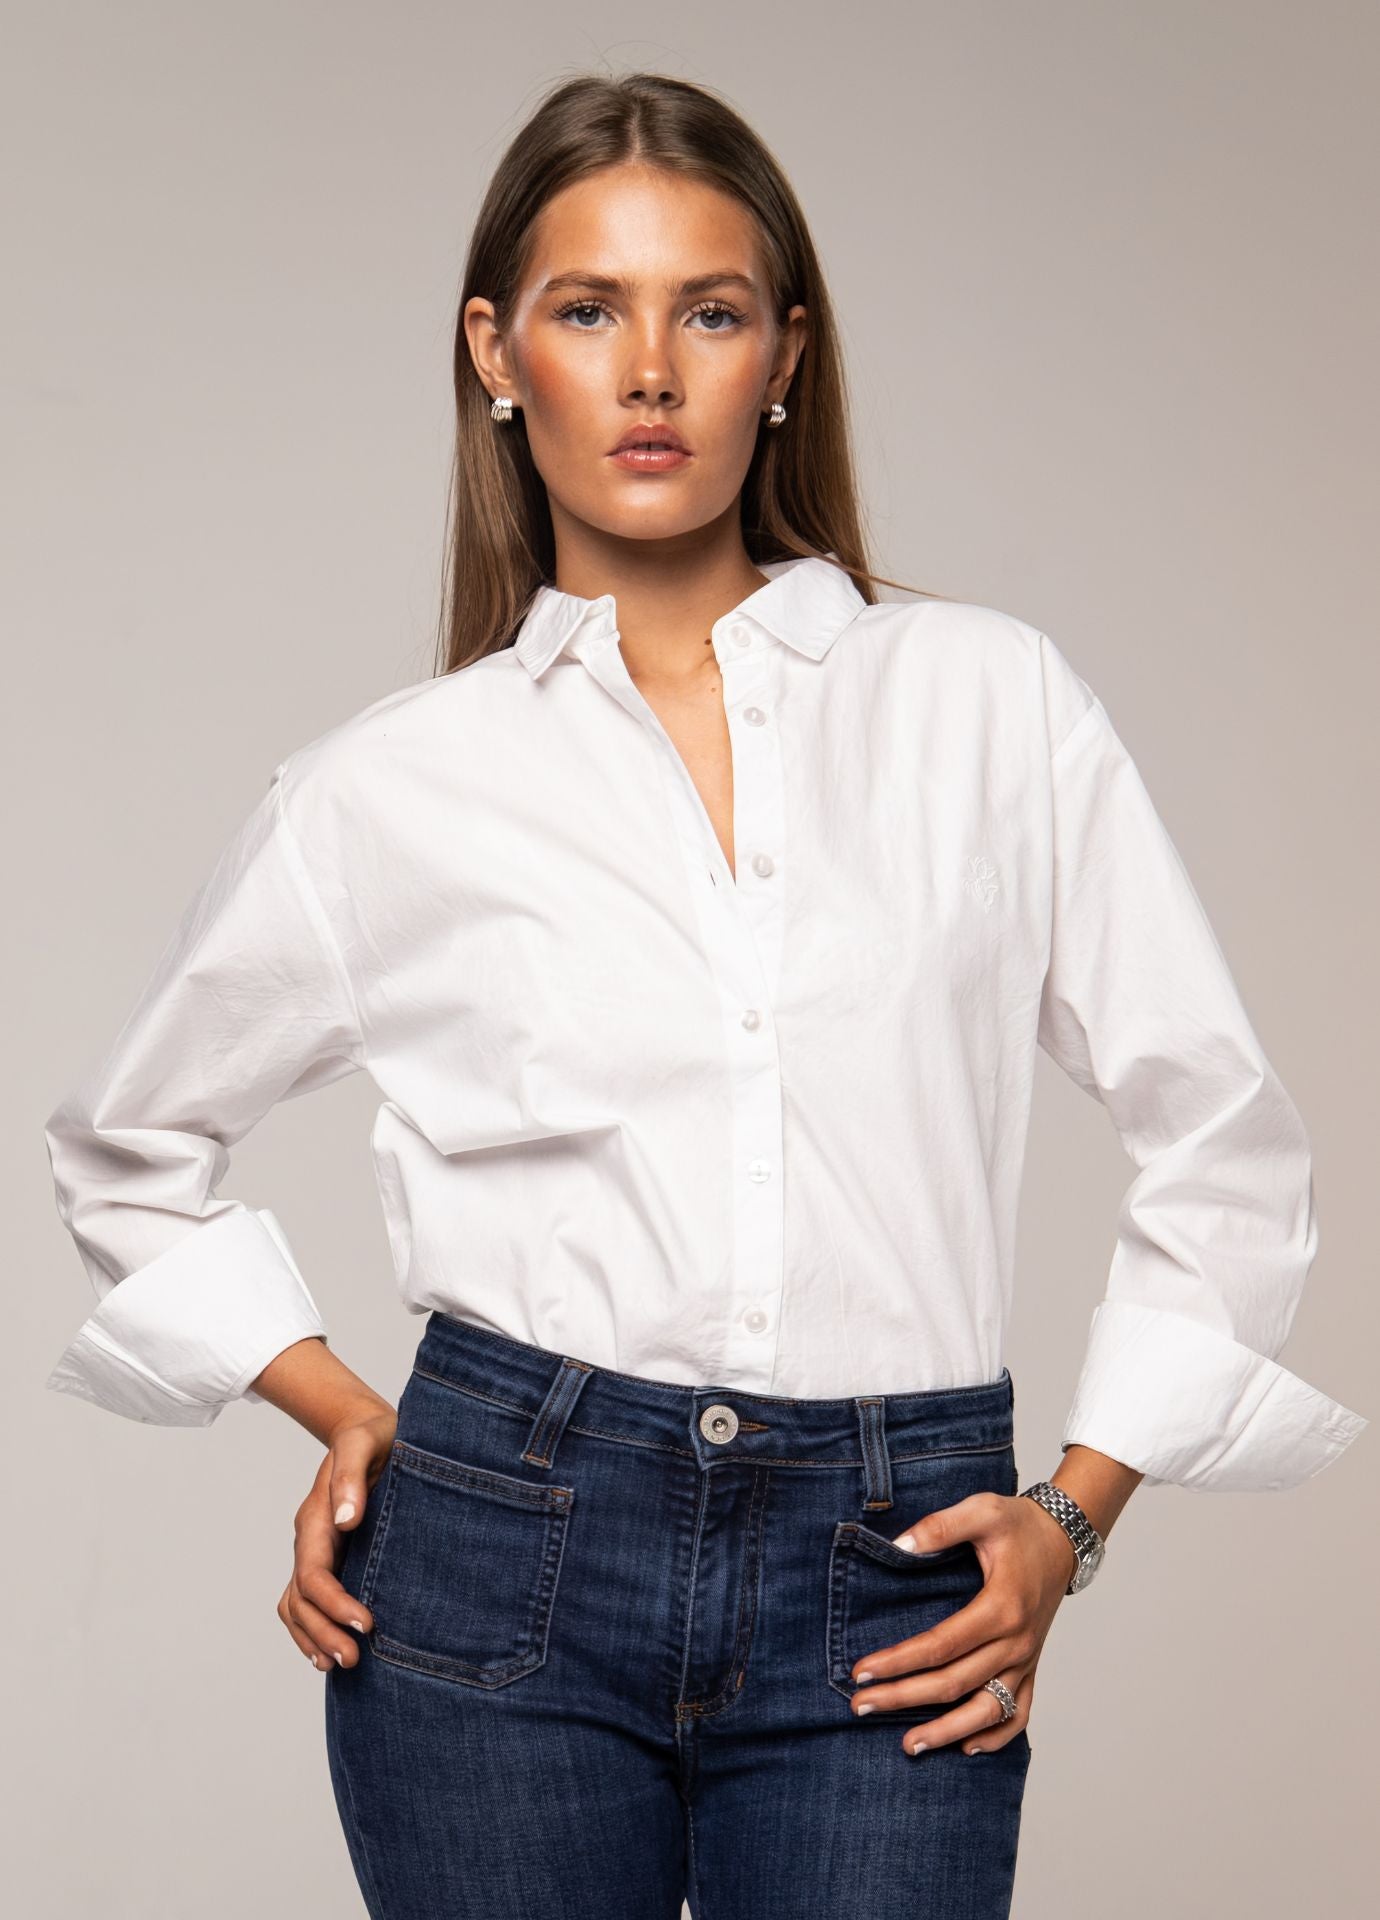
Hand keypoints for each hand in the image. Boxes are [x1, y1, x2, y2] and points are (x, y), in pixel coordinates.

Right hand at [277, 1401, 396, 1671]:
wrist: (369, 1428)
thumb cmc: (374, 1434)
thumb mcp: (365, 1441)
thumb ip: (352, 1475)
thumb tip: (346, 1519)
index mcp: (317, 1516)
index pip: (314, 1574)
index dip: (334, 1604)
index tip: (365, 1624)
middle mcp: (311, 1537)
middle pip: (301, 1599)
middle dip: (322, 1632)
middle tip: (353, 1660)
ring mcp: (317, 1549)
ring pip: (298, 1605)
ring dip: (314, 1637)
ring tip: (341, 1664)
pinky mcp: (331, 1555)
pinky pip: (308, 1600)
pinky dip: (312, 1628)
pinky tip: (330, 1648)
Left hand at [848, 1491, 1075, 1754]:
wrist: (1064, 1537)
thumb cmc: (1018, 1523)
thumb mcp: (981, 1510)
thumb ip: (940, 1526)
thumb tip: (898, 1546)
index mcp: (1001, 1607)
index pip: (940, 1646)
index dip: (898, 1661)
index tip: (861, 1671)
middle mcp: (1016, 1642)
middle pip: (955, 1683)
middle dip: (903, 1698)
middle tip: (859, 1705)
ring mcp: (1026, 1659)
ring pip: (987, 1710)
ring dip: (947, 1731)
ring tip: (909, 1745)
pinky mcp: (1032, 1666)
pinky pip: (1019, 1714)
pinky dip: (995, 1736)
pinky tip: (967, 1747)